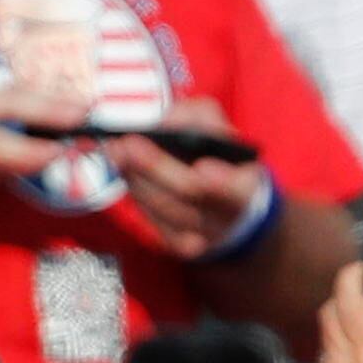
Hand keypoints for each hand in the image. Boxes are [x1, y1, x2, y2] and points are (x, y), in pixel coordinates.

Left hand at [105, 100, 274, 261]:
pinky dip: (136, 189)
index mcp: (246, 188)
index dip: (221, 182)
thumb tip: (164, 119)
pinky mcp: (178, 244)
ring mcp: (203, 237)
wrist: (234, 212)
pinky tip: (126, 171)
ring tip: (116, 150)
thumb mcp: (225, 134)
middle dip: (155, 166)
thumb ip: (200, 117)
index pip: (235, 190)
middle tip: (127, 144)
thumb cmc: (225, 163)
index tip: (203, 168)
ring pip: (161, 206)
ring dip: (135, 176)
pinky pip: (150, 217)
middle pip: (188, 193)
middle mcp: (227, 217)